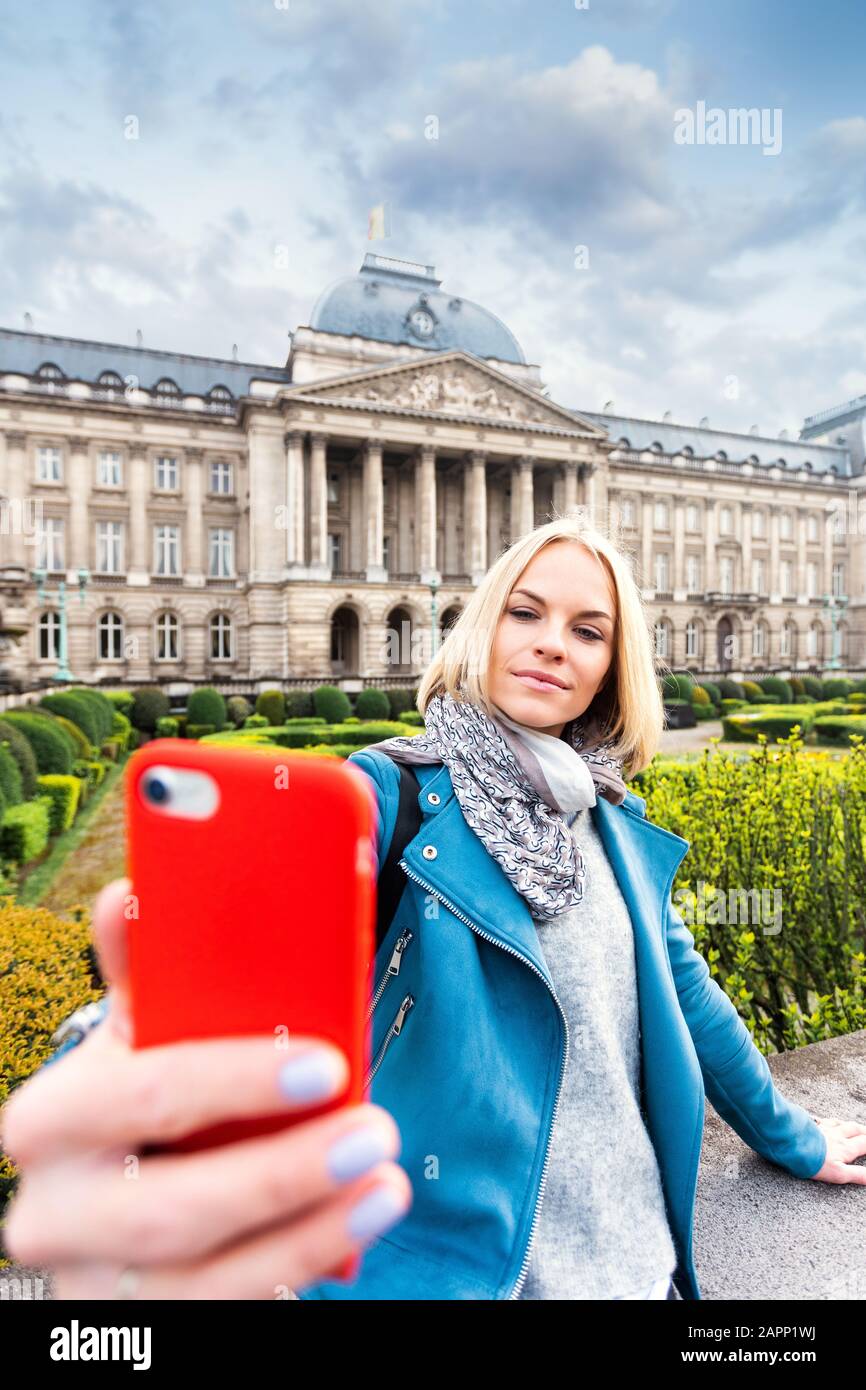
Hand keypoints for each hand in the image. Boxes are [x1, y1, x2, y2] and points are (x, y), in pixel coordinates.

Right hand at [0, 877, 411, 1298]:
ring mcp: (101, 1289)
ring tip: (385, 1182)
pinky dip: (300, 1267)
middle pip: (171, 1210)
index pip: (141, 1096)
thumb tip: (131, 894)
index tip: (324, 1063)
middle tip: (374, 1131)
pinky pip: (231, 1314)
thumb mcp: (138, 1040)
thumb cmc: (146, 1105)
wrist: (111, 1211)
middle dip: (283, 1173)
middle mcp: (57, 1214)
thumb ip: (143, 974)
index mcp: (51, 1121)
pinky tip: (356, 1224)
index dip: (234, 1080)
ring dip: (311, 1226)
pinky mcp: (150, 1332)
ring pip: (208, 1281)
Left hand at [808, 1117, 865, 1183]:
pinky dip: (827, 1120)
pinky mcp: (807, 1123)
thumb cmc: (811, 1160)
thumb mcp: (837, 1173)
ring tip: (851, 1125)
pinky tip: (823, 1120)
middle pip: (853, 1129)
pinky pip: (820, 1119)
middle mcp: (835, 1135)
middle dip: (863, 1131)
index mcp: (844, 1148)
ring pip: (838, 1123)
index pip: (864, 1144)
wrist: (787, 1142)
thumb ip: (856, 1174)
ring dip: (847, 1124)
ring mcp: (821, 1127)